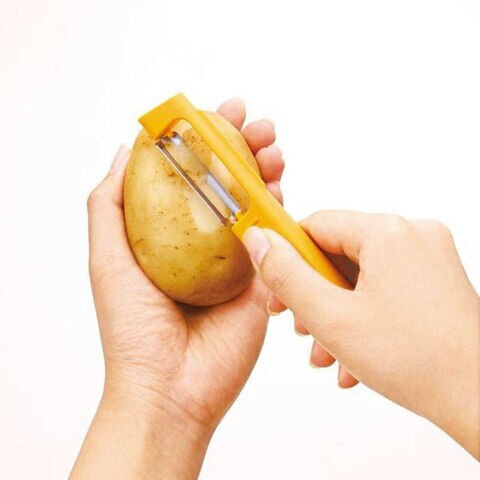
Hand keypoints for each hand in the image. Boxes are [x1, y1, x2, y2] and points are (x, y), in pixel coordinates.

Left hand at [71, 99, 284, 478]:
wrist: (171, 387)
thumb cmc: (132, 327)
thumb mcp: (107, 257)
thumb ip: (110, 203)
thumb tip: (126, 149)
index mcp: (168, 234)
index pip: (187, 174)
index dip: (201, 139)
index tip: (213, 110)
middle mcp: (203, 241)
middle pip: (226, 181)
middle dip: (241, 144)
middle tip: (252, 119)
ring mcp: (236, 257)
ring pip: (256, 200)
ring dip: (265, 166)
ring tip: (271, 142)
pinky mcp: (263, 277)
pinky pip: (276, 233)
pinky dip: (281, 204)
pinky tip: (279, 180)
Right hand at [243, 211, 479, 458]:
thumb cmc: (416, 361)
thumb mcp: (330, 317)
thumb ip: (286, 275)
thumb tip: (259, 241)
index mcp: (387, 231)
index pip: (317, 225)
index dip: (288, 254)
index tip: (274, 281)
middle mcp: (412, 234)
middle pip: (339, 252)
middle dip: (312, 293)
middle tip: (296, 322)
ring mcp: (429, 257)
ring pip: (361, 275)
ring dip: (335, 312)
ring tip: (324, 350)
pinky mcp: (436, 280)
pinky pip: (385, 287)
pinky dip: (363, 315)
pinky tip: (353, 355)